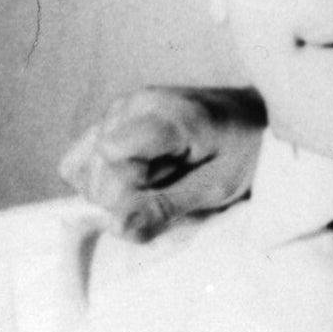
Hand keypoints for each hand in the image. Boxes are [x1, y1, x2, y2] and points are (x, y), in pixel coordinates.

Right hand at [60, 87, 265, 239]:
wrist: (255, 120)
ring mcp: (116, 110)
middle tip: (175, 180)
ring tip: (163, 173)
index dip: (133, 184)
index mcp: (168, 114)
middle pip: (96, 170)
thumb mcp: (217, 188)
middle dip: (128, 194)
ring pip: (81, 169)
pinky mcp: (107, 121)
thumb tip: (115, 227)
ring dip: (118, 188)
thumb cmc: (245, 152)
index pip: (112, 152)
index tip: (171, 182)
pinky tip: (140, 174)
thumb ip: (166, 207)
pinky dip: (103, 179)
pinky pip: (78, 162)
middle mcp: (132, 104)